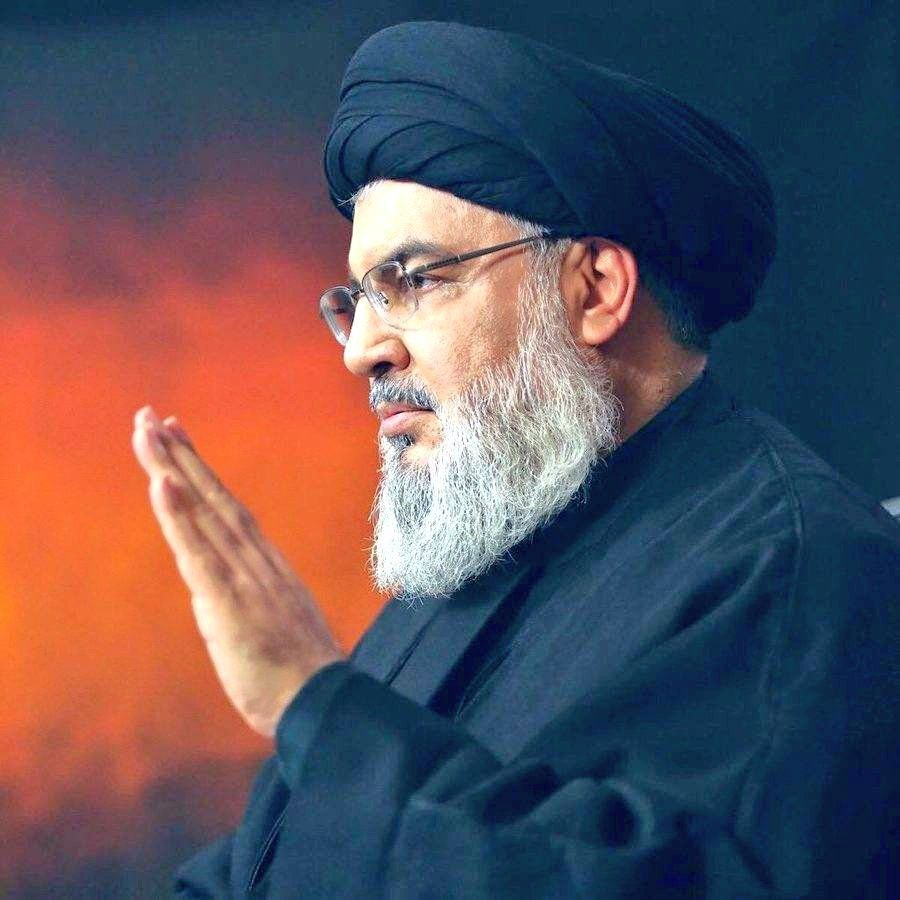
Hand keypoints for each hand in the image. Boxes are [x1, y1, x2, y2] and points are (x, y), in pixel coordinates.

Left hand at [132, 407, 343, 736]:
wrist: (321, 702)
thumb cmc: (297, 673)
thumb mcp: (271, 625)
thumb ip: (248, 598)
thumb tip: (222, 590)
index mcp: (265, 566)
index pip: (227, 509)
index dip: (201, 473)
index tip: (179, 438)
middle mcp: (256, 561)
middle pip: (213, 498)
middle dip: (181, 455)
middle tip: (151, 416)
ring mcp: (244, 577)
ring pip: (204, 513)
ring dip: (174, 469)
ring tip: (149, 433)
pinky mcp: (230, 602)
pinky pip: (199, 551)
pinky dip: (179, 515)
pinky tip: (162, 483)